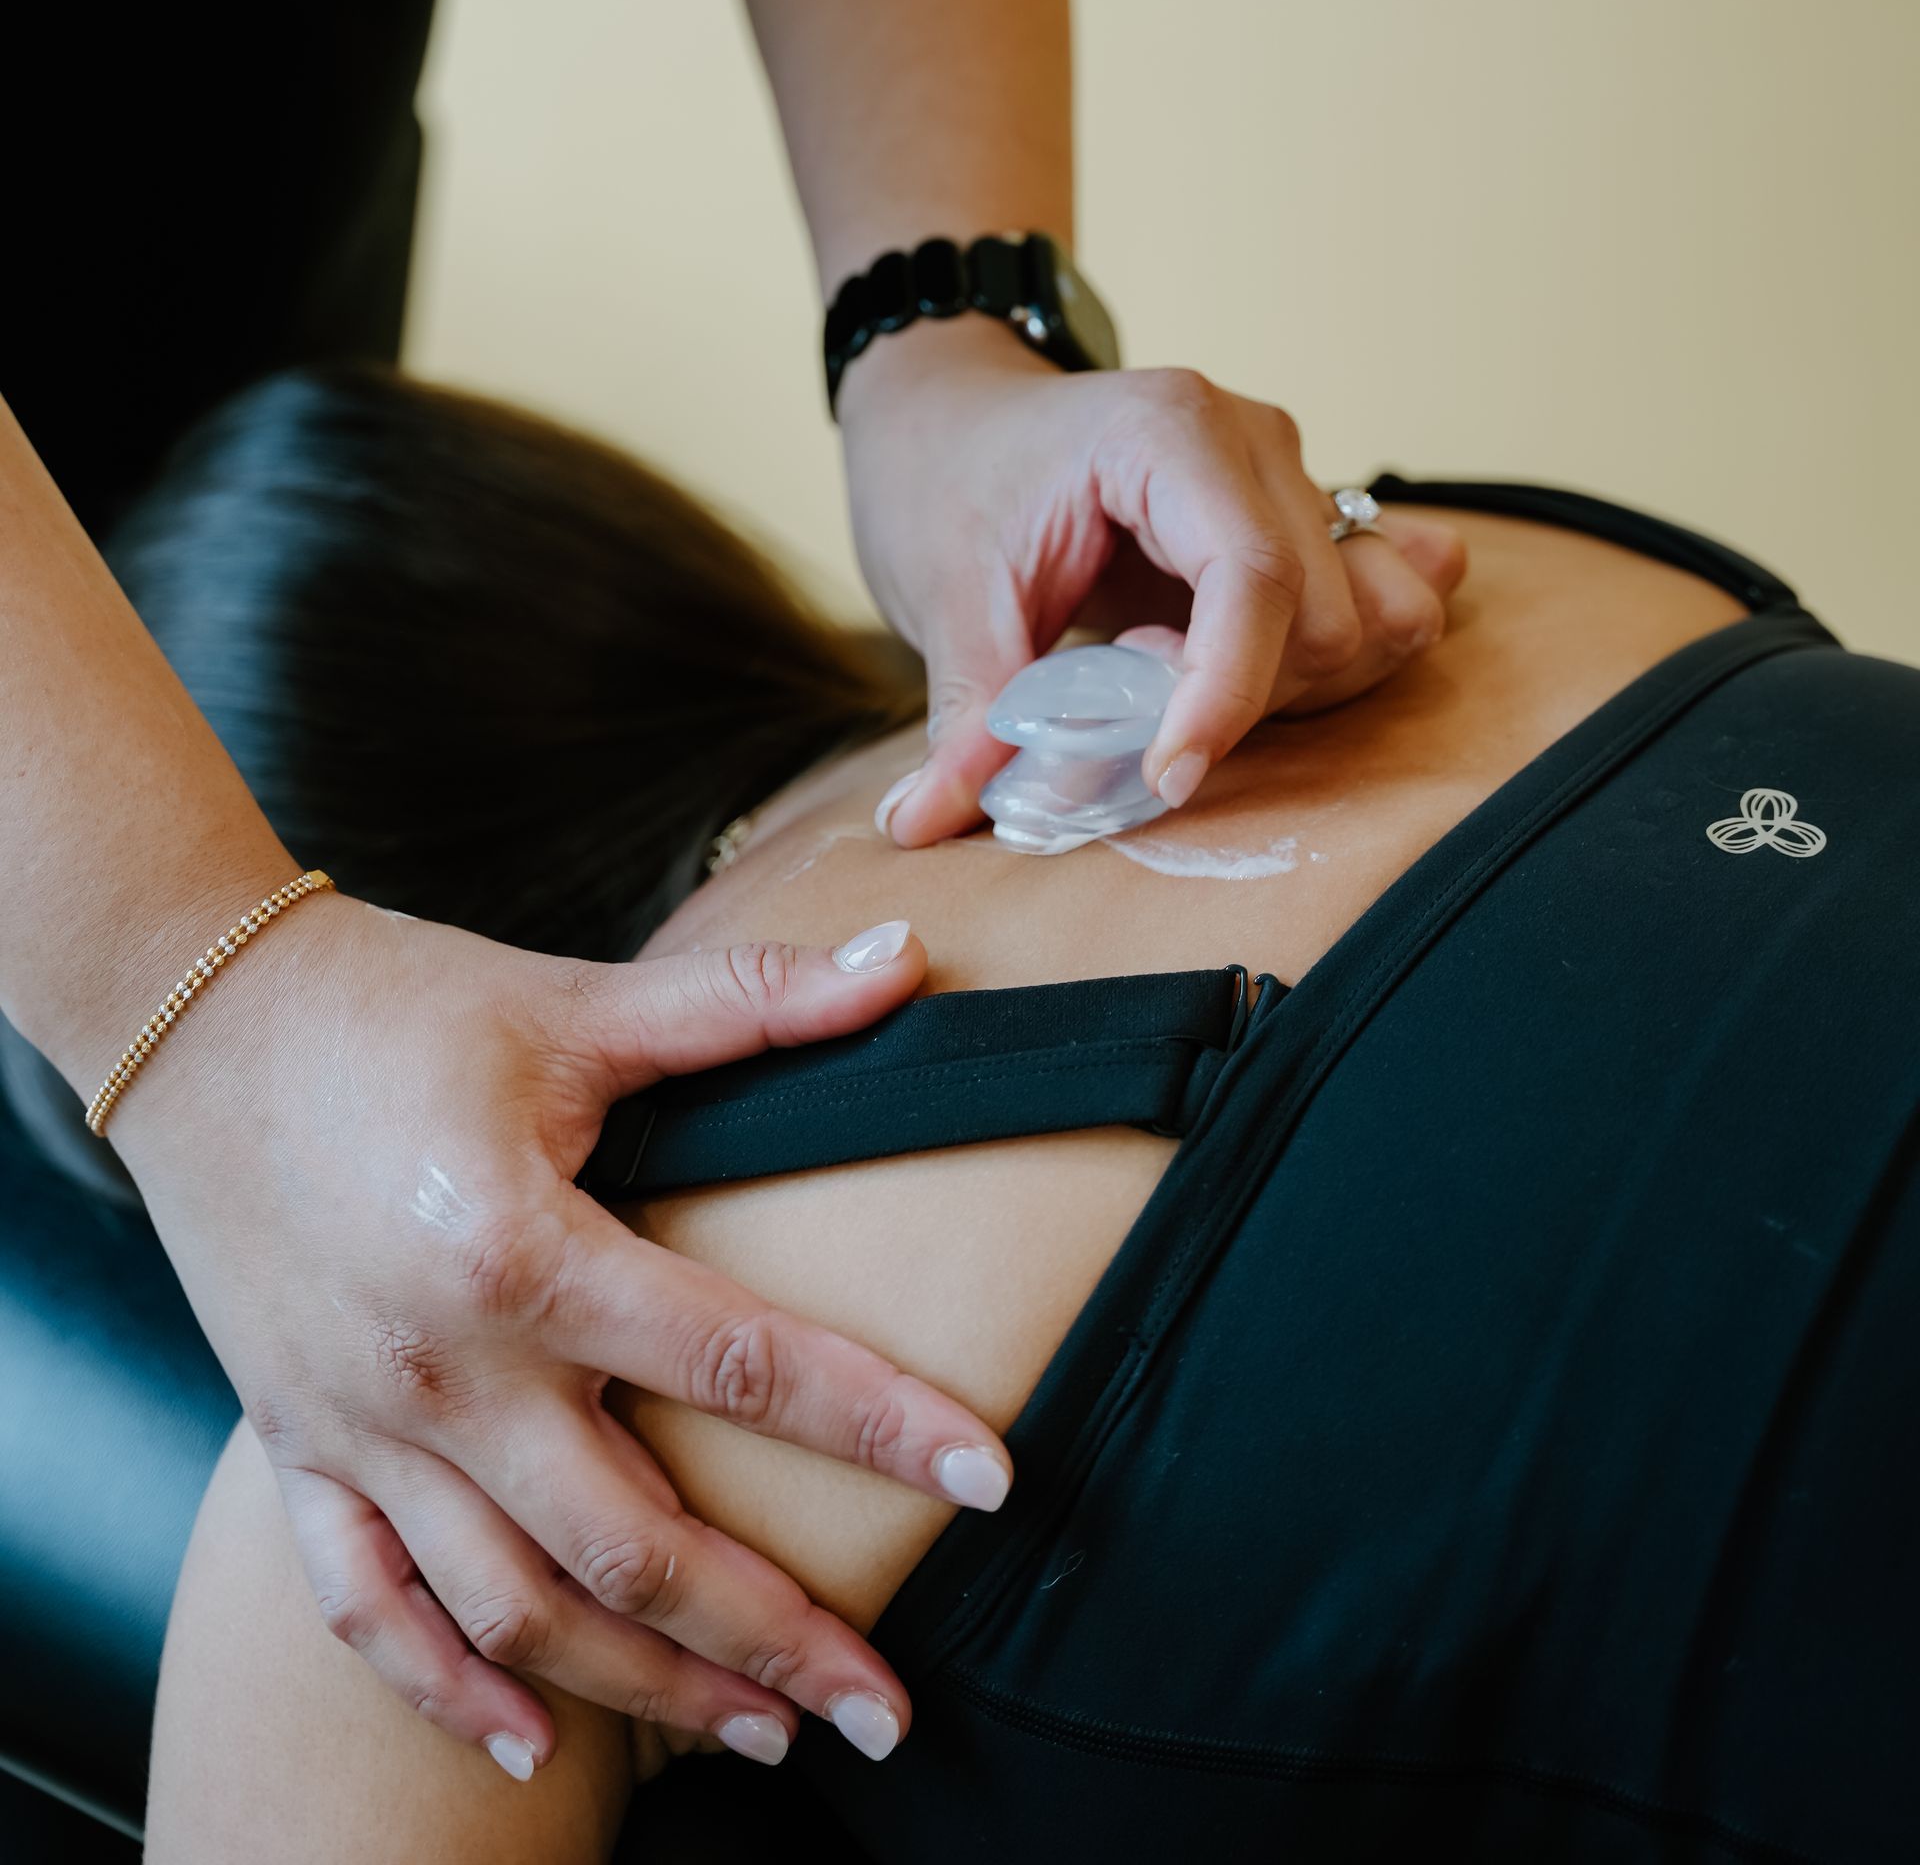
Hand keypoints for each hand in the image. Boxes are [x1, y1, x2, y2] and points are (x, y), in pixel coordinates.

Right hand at [115, 894, 1007, 1774]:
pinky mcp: (297, 1450)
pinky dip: (445, 1693)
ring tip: (768, 1738)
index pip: (739, 1363)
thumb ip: (749, 1002)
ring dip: (647, 1690)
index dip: (879, 1423)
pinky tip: (534, 1749)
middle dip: (774, 1638)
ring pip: (516, 1610)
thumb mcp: (575, 1003)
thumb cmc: (398, 1004)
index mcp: (520, 1250)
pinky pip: (366, 1609)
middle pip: (631, 1543)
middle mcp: (442, 1368)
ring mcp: (358, 1428)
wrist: (201, 1023)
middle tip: (888, 1708)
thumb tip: (907, 960)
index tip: (992, 1481)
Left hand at [838, 319, 1467, 844]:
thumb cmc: (948, 475)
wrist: (953, 415)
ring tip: (1167, 671)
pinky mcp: (1301, 522)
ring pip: (1367, 622)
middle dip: (1238, 697)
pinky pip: (1378, 605)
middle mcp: (1254, 443)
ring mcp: (1291, 477)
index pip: (1252, 574)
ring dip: (1286, 687)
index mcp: (1169, 432)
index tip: (1165, 776)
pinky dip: (1322, 666)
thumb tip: (930, 820)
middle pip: (1323, 614)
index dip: (1224, 692)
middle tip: (1123, 703)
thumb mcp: (942, 591)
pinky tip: (1234, 668)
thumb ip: (967, 711)